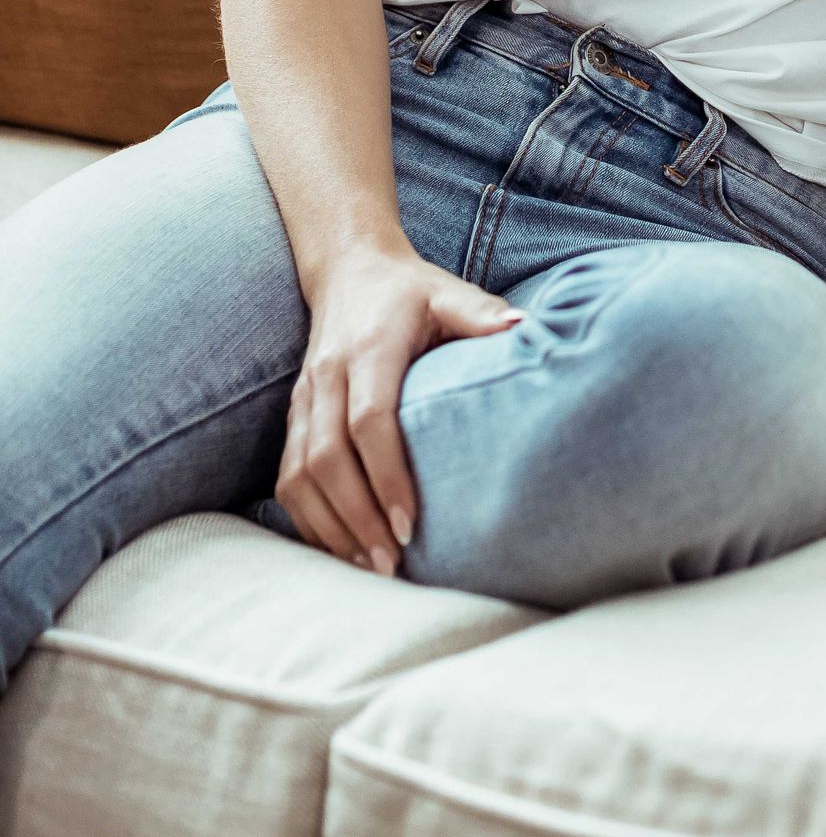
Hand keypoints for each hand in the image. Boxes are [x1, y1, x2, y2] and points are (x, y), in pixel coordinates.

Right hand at [274, 242, 524, 573]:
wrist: (349, 269)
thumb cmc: (409, 290)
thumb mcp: (448, 291)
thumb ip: (481, 313)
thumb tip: (526, 330)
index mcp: (369, 350)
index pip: (368, 420)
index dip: (387, 474)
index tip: (412, 522)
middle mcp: (327, 377)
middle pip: (327, 458)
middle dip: (358, 517)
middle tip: (393, 563)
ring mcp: (304, 399)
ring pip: (299, 475)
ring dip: (331, 526)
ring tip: (370, 566)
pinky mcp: (292, 416)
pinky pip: (287, 477)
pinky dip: (309, 519)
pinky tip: (340, 548)